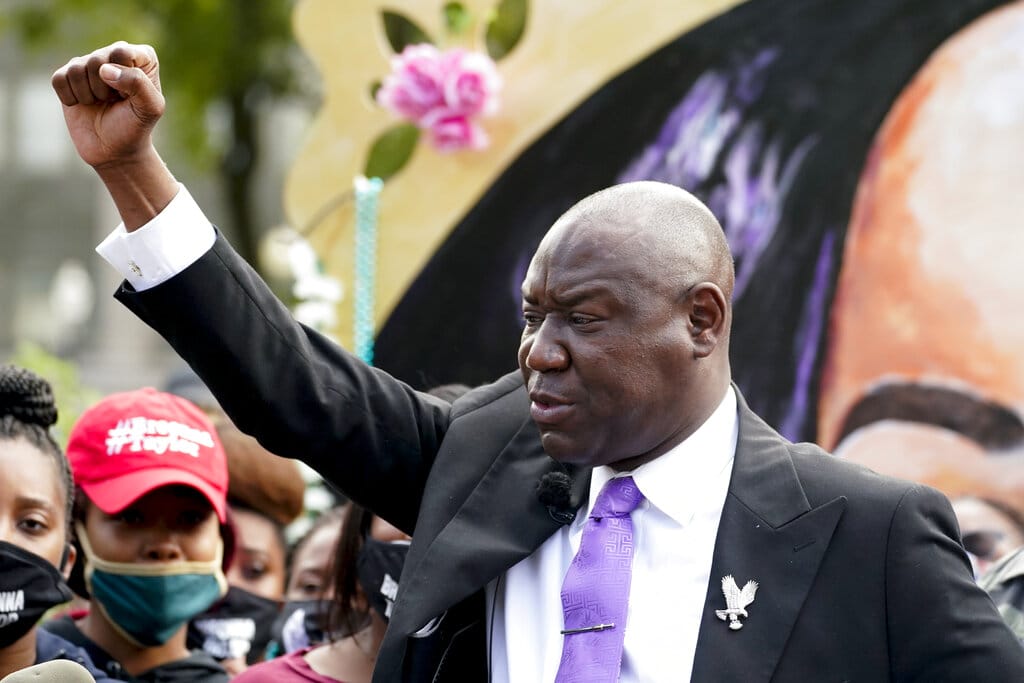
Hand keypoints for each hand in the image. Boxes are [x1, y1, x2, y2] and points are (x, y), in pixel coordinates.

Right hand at [51, 42, 163, 169]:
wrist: (114, 150)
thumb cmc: (136, 126)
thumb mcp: (150, 108)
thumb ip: (138, 83)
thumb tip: (104, 69)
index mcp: (141, 56)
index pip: (121, 52)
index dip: (122, 79)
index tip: (129, 97)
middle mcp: (114, 54)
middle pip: (96, 60)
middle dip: (104, 90)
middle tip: (114, 102)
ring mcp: (89, 63)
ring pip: (76, 69)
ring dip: (88, 95)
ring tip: (100, 103)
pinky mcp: (67, 76)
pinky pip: (59, 79)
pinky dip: (70, 98)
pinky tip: (83, 104)